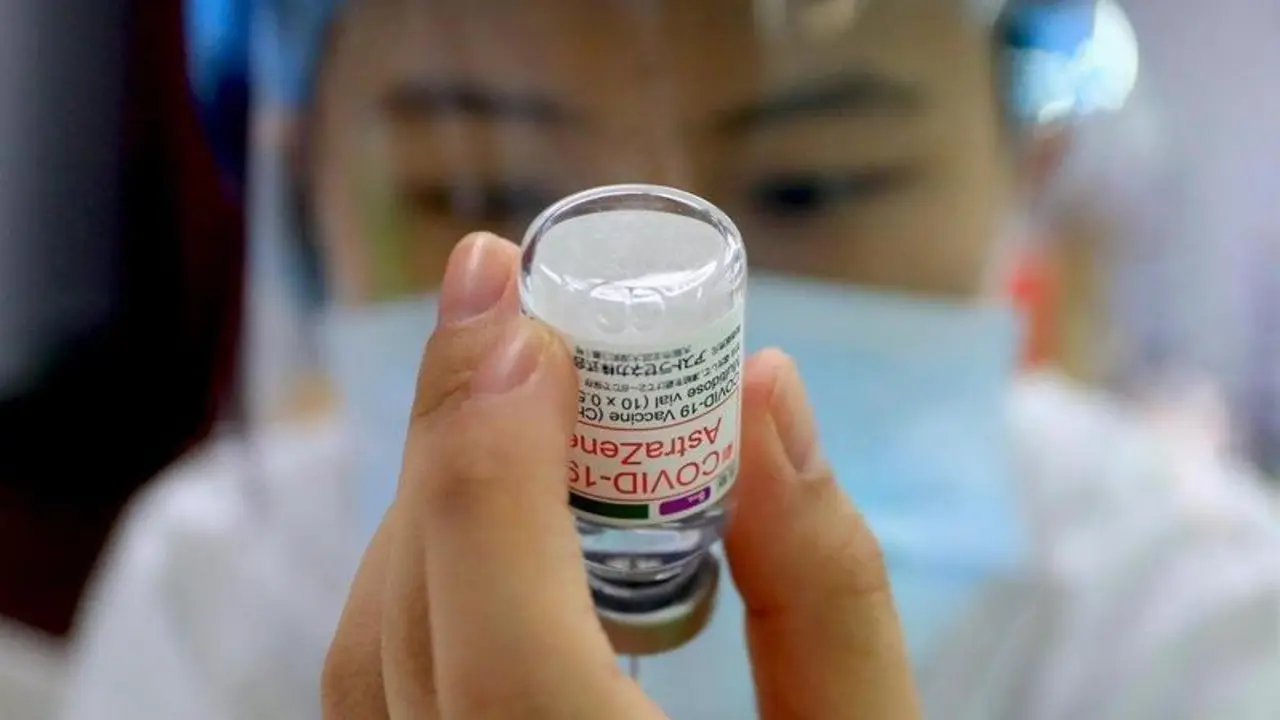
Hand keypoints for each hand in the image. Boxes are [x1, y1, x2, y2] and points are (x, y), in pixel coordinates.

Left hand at [321, 233, 920, 718]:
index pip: (509, 652)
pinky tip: (492, 517)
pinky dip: (419, 574)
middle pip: (416, 624)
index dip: (491, 460)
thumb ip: (828, 589)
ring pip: (373, 657)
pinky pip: (380, 685)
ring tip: (510, 394)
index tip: (514, 313)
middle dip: (454, 440)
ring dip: (431, 502)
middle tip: (505, 310)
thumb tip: (765, 392)